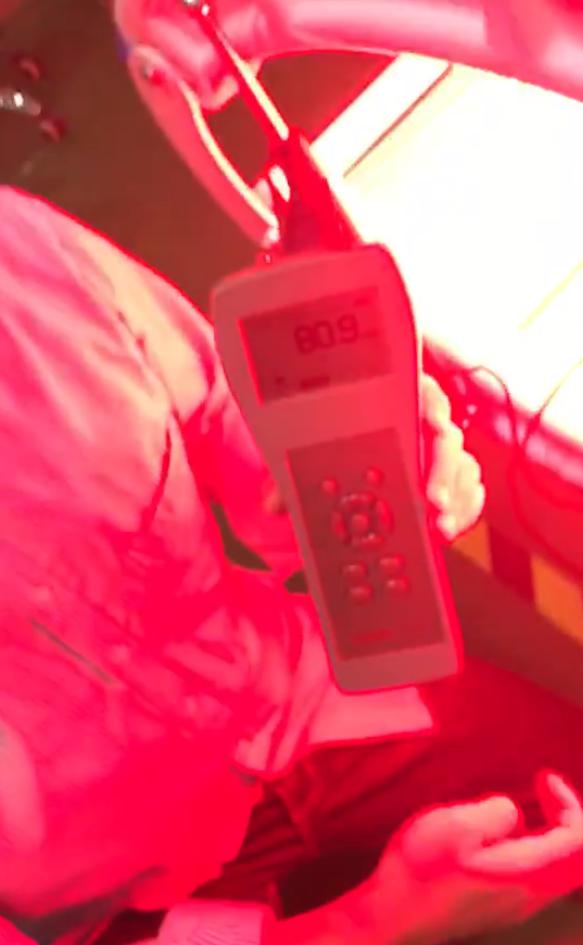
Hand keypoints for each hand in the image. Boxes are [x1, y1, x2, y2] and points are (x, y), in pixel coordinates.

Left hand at [263, 374, 485, 542]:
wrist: (334, 420)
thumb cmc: (325, 425)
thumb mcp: (307, 440)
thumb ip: (295, 468)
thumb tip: (273, 505)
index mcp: (395, 391)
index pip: (424, 397)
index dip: (430, 421)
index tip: (431, 438)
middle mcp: (423, 414)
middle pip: (446, 440)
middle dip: (443, 476)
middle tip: (433, 510)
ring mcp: (438, 444)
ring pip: (462, 467)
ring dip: (456, 500)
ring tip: (440, 532)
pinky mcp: (448, 472)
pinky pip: (467, 488)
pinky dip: (462, 510)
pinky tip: (448, 531)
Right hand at [363, 772, 582, 944]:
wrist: (392, 918)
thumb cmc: (420, 870)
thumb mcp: (454, 826)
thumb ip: (494, 813)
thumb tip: (514, 812)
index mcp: (527, 874)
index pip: (578, 842)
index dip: (570, 804)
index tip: (545, 777)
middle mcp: (531, 896)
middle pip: (575, 860)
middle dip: (568, 818)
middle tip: (545, 789)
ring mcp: (516, 907)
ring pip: (558, 870)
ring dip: (552, 833)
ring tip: (525, 807)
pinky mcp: (500, 908)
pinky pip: (539, 877)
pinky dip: (536, 847)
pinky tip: (502, 835)